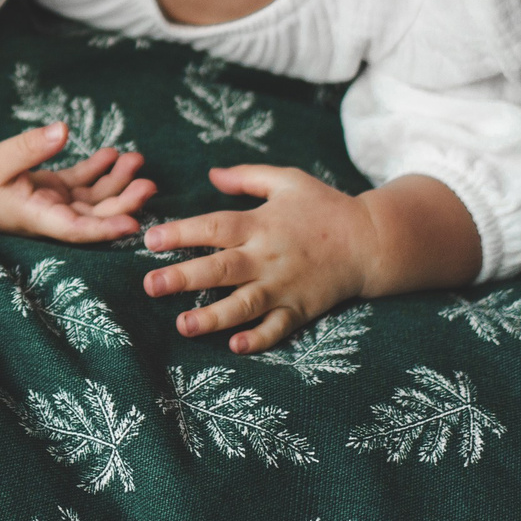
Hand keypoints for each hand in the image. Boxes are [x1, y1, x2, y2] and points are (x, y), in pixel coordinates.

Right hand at [0, 99, 156, 241]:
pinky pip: (80, 184)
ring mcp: (51, 202)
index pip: (77, 229)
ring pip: (92, 198)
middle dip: (124, 200)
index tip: (134, 225)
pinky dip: (97, 170)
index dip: (106, 229)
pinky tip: (112, 154)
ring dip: (116, 182)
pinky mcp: (48, 189)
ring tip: (136, 159)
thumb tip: (64, 129)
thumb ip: (30, 147)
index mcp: (36, 216)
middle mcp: (48, 214)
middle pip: (94, 215)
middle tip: (148, 182)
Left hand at [142, 164, 374, 352]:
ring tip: (182, 326)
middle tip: (150, 287)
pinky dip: (259, 339)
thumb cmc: (325, 207)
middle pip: (221, 269)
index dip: (181, 233)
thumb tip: (211, 174)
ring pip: (244, 304)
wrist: (371, 240)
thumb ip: (247, 177)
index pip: (214, 227)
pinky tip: (235, 347)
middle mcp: (268, 256)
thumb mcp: (287, 181)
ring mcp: (284, 286)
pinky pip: (278, 328)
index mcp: (261, 223)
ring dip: (213, 316)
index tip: (150, 240)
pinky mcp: (301, 308)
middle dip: (183, 278)